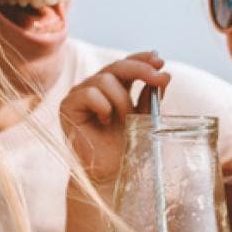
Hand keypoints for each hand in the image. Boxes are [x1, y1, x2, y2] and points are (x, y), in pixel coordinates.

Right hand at [60, 51, 168, 185]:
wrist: (110, 173)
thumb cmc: (126, 147)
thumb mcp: (144, 118)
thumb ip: (150, 97)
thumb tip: (163, 76)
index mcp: (113, 87)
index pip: (126, 63)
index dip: (142, 59)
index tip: (160, 62)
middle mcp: (95, 86)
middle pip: (117, 66)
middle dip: (140, 69)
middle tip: (159, 77)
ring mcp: (80, 94)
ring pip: (105, 80)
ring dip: (121, 100)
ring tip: (123, 120)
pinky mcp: (68, 106)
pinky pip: (89, 93)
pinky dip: (103, 106)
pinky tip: (104, 122)